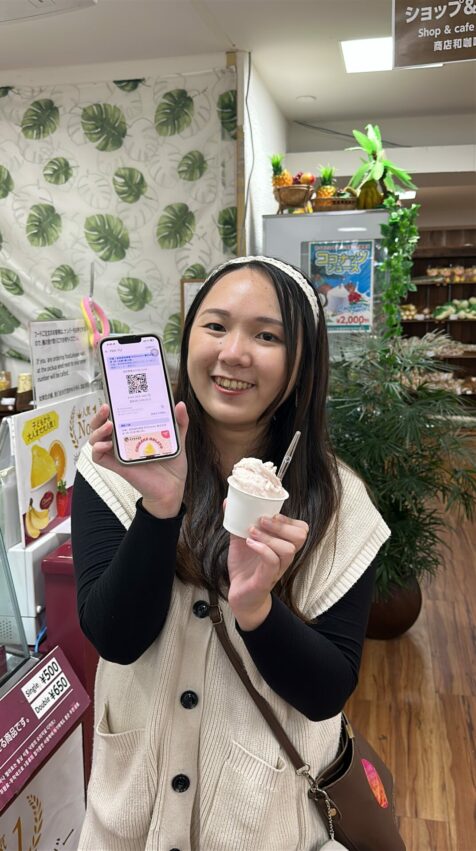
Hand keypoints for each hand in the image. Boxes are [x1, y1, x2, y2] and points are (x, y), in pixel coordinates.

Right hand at [89, 401, 188, 517]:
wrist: (173, 488)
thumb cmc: (172, 465)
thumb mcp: (178, 439)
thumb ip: (179, 422)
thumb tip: (180, 404)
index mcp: (134, 433)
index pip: (117, 416)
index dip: (111, 407)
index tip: (113, 398)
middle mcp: (123, 442)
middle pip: (101, 425)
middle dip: (99, 415)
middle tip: (107, 407)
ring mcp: (118, 454)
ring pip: (96, 440)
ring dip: (98, 430)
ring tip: (109, 425)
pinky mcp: (118, 466)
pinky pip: (99, 458)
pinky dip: (97, 450)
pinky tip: (104, 445)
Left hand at [227, 514, 308, 630]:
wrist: (239, 596)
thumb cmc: (245, 567)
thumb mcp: (241, 541)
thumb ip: (238, 522)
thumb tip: (228, 501)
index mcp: (282, 546)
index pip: (301, 529)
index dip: (289, 519)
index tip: (271, 513)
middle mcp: (284, 558)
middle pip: (300, 537)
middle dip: (281, 525)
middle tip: (261, 520)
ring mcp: (277, 569)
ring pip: (288, 549)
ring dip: (269, 537)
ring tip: (252, 533)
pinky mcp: (266, 580)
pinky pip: (272, 562)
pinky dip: (262, 549)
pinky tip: (249, 543)